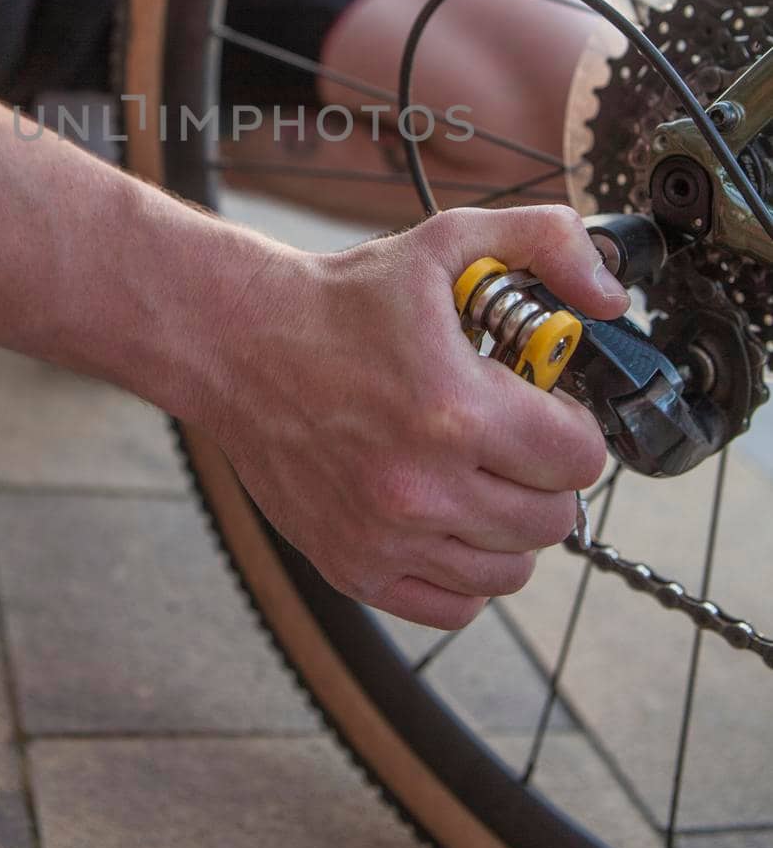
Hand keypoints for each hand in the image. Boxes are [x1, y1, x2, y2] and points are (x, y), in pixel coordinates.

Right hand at [210, 205, 625, 629]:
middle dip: (545, 473)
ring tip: (478, 474)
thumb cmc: (342, 299)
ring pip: (510, 568)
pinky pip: (456, 605)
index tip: (546, 409)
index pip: (580, 459)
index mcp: (456, 410)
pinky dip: (465, 570)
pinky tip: (446, 517)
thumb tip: (609, 296)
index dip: (573, 427)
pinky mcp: (354, 567)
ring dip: (509, 523)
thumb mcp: (446, 242)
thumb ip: (545, 243)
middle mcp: (423, 487)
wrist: (238, 343)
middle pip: (554, 518)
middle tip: (512, 438)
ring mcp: (387, 536)